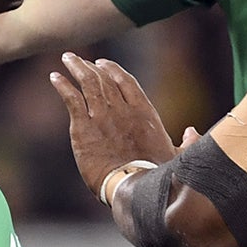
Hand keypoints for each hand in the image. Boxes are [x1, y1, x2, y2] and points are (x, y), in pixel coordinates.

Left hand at [48, 53, 178, 198]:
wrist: (134, 187)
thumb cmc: (157, 176)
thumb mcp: (177, 157)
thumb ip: (186, 142)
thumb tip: (192, 132)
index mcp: (144, 112)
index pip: (126, 81)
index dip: (112, 70)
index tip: (102, 63)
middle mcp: (122, 109)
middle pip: (104, 78)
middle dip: (91, 66)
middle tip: (79, 61)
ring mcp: (102, 116)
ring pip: (88, 82)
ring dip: (76, 67)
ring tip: (67, 59)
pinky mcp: (83, 128)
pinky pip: (72, 99)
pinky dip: (63, 85)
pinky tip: (55, 78)